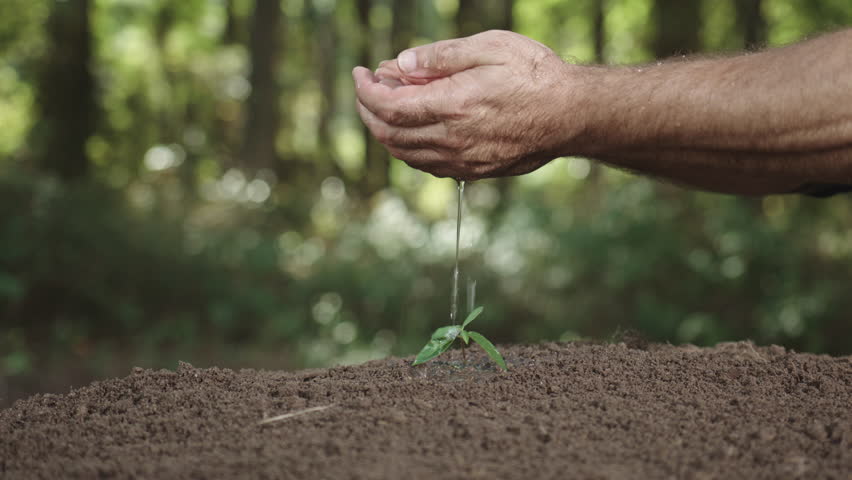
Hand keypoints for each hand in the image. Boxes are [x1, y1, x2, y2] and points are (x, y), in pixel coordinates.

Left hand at [352, 30, 578, 179]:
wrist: (573, 114)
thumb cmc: (536, 74)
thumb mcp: (490, 47)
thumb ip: (441, 57)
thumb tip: (402, 63)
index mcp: (452, 106)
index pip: (388, 106)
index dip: (366, 91)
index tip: (360, 74)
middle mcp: (452, 139)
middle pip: (389, 134)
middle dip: (368, 111)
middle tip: (367, 88)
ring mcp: (463, 160)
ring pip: (405, 155)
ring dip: (386, 131)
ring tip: (386, 106)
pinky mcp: (475, 171)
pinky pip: (428, 165)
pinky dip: (408, 148)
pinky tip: (413, 130)